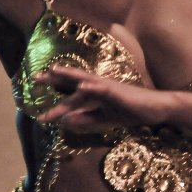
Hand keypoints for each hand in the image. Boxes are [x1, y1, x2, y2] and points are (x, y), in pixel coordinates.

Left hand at [34, 65, 172, 133]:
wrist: (155, 109)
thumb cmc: (130, 110)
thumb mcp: (104, 118)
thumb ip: (85, 119)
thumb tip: (65, 122)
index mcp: (95, 91)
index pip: (70, 85)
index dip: (54, 82)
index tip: (36, 81)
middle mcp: (99, 85)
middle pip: (73, 78)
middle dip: (55, 77)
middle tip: (35, 76)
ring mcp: (109, 87)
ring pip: (85, 80)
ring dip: (70, 75)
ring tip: (54, 70)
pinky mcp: (119, 93)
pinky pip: (103, 89)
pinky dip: (92, 87)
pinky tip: (82, 86)